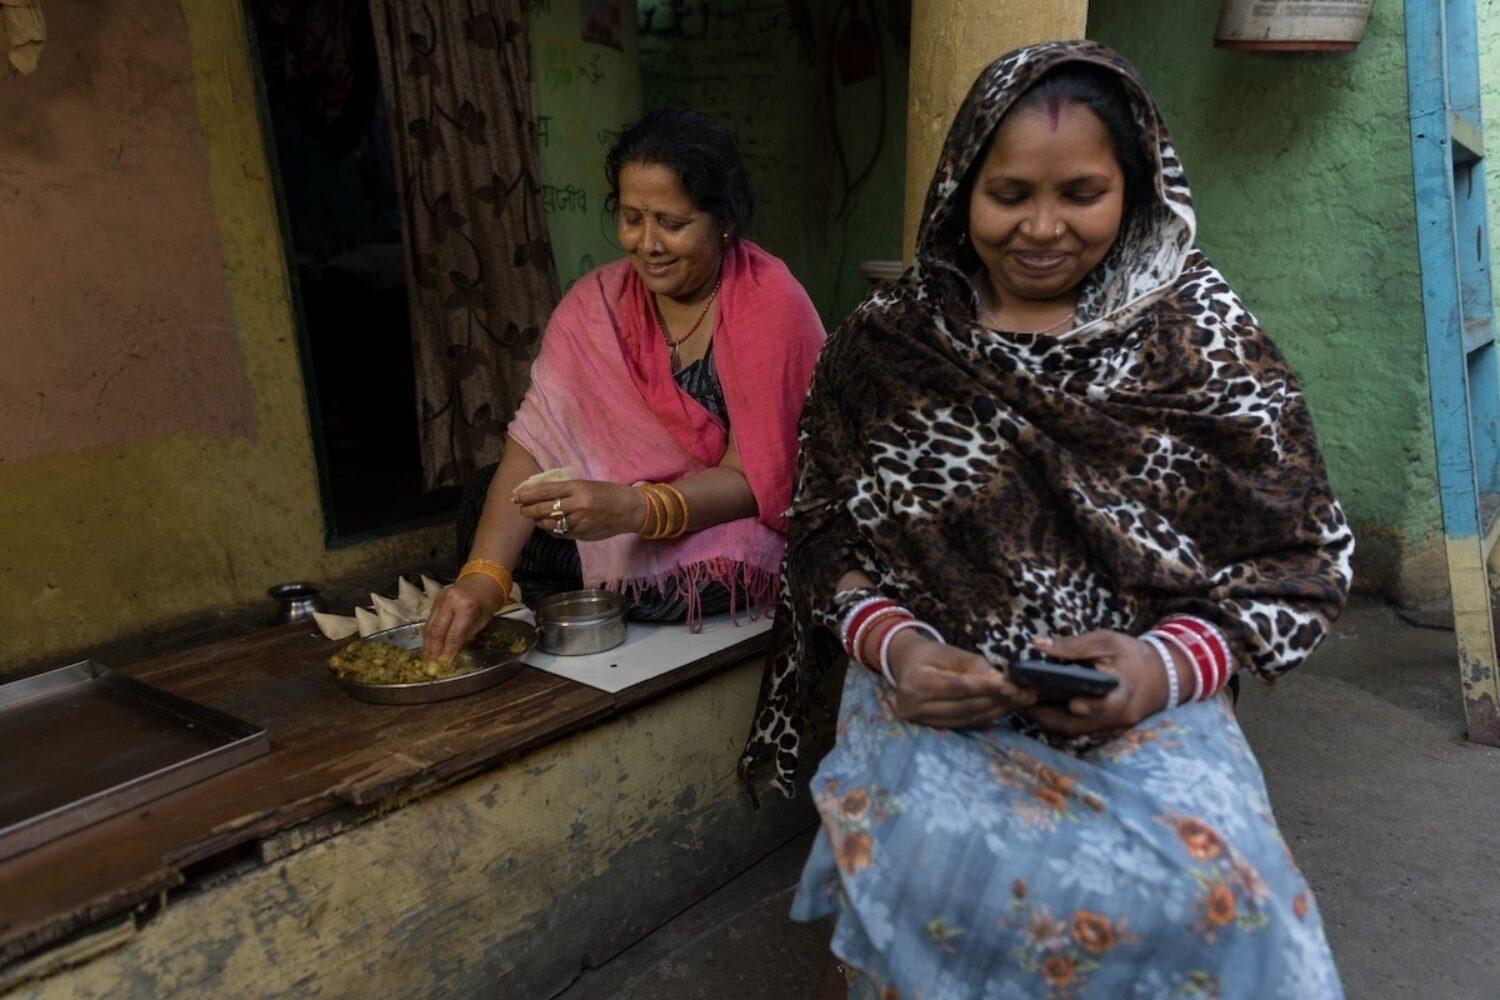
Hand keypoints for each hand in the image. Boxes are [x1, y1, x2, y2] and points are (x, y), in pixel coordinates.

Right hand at [421, 575, 504, 662]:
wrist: (485, 576)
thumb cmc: (489, 599)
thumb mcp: (484, 619)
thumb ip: (468, 634)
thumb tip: (453, 650)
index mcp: (467, 607)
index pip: (454, 634)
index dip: (449, 651)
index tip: (446, 664)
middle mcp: (450, 602)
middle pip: (437, 630)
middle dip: (434, 648)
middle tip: (431, 663)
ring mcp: (441, 598)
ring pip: (430, 624)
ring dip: (428, 642)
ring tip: (427, 656)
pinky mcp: (437, 598)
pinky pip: (431, 618)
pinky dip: (429, 632)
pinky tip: (429, 642)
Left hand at [513, 479, 645, 541]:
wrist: (629, 510)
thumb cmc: (607, 493)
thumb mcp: (586, 485)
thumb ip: (565, 490)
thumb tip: (540, 494)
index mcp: (578, 488)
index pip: (545, 491)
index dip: (527, 494)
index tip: (516, 495)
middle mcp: (577, 505)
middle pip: (543, 509)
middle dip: (528, 509)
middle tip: (522, 508)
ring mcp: (580, 522)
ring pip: (549, 524)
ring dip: (538, 521)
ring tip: (535, 517)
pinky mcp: (582, 534)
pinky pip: (560, 533)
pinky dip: (551, 529)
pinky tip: (549, 525)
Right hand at [885, 631, 1036, 728]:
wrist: (906, 666)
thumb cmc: (928, 655)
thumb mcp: (948, 651)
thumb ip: (972, 664)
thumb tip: (998, 679)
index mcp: (915, 682)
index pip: (958, 686)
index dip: (986, 687)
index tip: (1011, 685)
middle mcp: (913, 706)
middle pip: (964, 706)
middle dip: (997, 701)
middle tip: (1024, 695)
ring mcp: (920, 721)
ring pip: (966, 719)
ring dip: (996, 711)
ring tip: (1019, 702)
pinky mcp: (930, 728)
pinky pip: (963, 725)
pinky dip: (985, 718)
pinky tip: (1003, 710)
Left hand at [1023, 630, 1169, 736]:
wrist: (1157, 678)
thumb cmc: (1130, 655)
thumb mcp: (1106, 641)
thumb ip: (1073, 645)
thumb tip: (1037, 644)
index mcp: (1124, 691)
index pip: (1108, 704)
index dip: (1091, 706)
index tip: (1072, 703)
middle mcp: (1115, 715)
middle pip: (1080, 724)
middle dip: (1049, 715)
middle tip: (1022, 700)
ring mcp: (1106, 725)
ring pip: (1072, 730)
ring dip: (1045, 718)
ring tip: (1021, 700)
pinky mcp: (1098, 728)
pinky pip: (1072, 728)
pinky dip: (1052, 718)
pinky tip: (1033, 703)